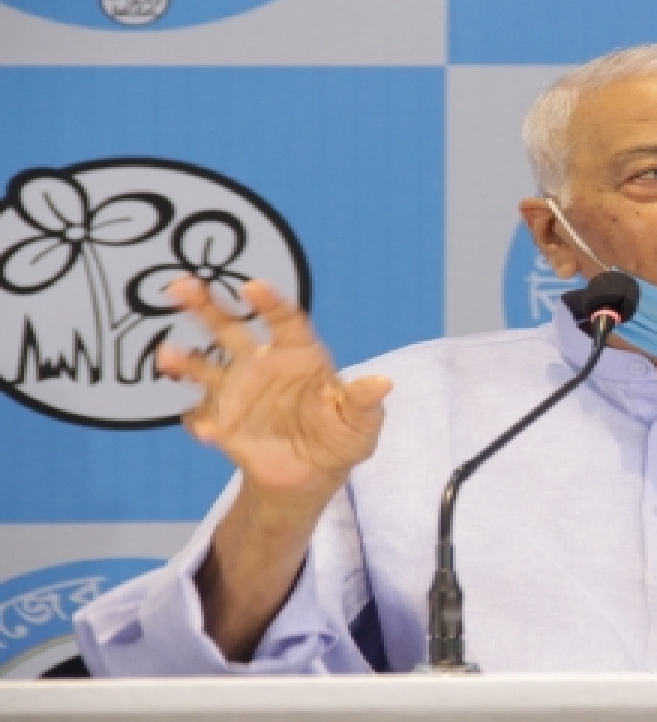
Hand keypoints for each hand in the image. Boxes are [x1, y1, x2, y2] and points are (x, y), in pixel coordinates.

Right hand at [159, 277, 391, 509]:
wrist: (310, 476)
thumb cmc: (340, 438)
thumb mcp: (359, 423)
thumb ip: (364, 402)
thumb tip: (383, 382)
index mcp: (298, 354)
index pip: (284, 320)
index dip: (269, 302)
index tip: (252, 286)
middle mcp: (261, 364)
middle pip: (229, 327)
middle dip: (206, 305)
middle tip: (183, 285)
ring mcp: (237, 391)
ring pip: (202, 366)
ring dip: (183, 359)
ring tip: (167, 356)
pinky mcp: (220, 423)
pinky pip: (202, 416)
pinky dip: (200, 420)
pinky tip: (207, 430)